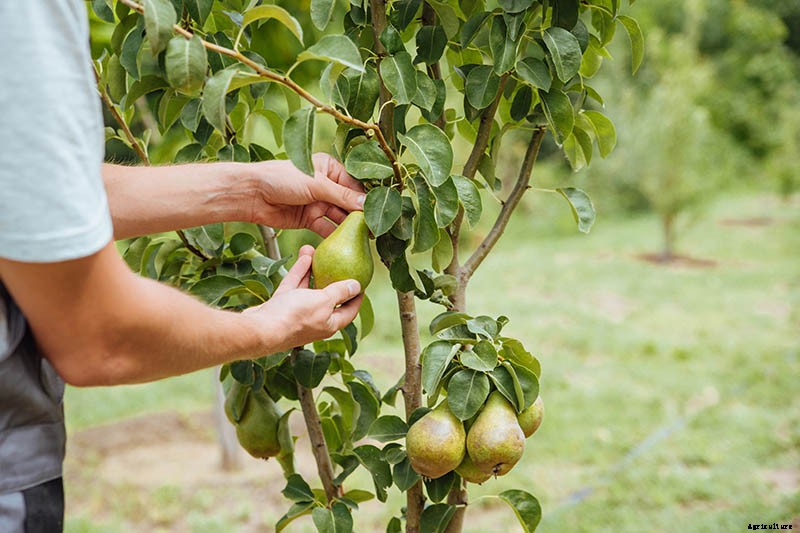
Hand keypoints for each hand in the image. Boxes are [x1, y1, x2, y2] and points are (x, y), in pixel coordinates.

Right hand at [246, 245, 362, 349]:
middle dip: (333, 278)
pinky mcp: (281, 306)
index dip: (357, 297)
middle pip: (328, 298)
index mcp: (330, 324)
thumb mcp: (324, 301)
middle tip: (340, 262)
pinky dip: (300, 272)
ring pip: (309, 288)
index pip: (349, 311)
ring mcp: (297, 313)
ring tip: (319, 251)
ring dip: (314, 270)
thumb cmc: (295, 317)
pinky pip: (294, 286)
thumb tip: (357, 285)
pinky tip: (306, 255)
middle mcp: (315, 320)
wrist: (260, 328)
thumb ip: (340, 292)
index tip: (362, 282)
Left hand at [248, 154, 364, 236]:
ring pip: (338, 217)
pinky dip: (334, 236)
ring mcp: (317, 202)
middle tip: (375, 230)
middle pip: (348, 202)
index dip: (365, 199)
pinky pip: (325, 228)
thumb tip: (367, 204)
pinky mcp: (309, 218)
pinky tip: (345, 245)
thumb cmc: (282, 179)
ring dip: (348, 228)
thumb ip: (341, 196)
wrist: (252, 194)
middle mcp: (325, 184)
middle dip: (359, 216)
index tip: (377, 213)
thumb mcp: (316, 184)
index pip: (353, 185)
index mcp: (329, 168)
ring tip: (364, 240)